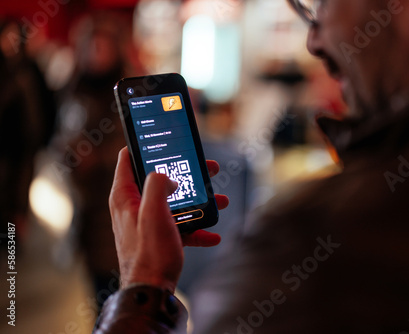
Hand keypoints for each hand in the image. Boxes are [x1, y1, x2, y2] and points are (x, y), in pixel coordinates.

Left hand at [109, 147, 228, 291]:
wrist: (151, 291)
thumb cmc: (149, 253)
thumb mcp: (153, 212)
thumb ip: (157, 185)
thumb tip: (166, 175)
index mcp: (125, 196)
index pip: (128, 158)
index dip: (145, 145)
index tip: (165, 138)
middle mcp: (134, 206)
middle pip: (160, 179)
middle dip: (186, 173)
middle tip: (207, 167)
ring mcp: (146, 222)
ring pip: (175, 201)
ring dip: (198, 201)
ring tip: (219, 201)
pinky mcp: (158, 236)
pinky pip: (180, 225)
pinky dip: (196, 227)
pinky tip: (212, 233)